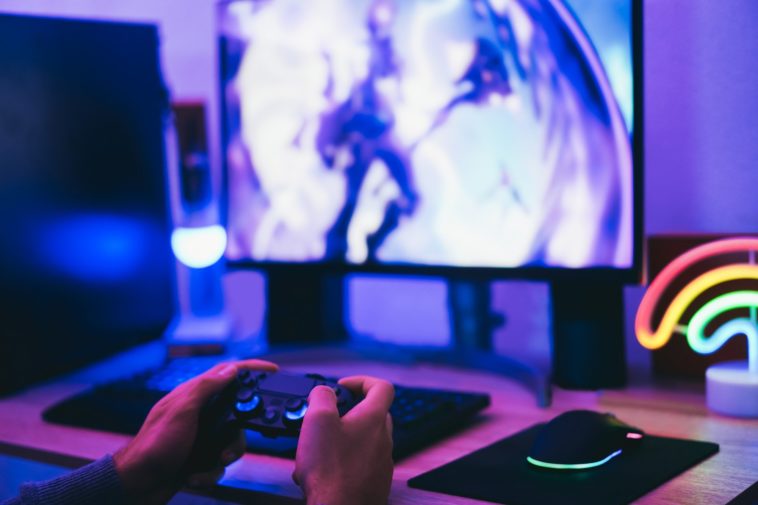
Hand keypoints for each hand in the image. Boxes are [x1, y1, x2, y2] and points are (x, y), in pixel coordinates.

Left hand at [113, 359, 277, 503]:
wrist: (136, 486)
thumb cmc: (153, 446)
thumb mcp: (182, 411)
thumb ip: (206, 387)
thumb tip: (231, 369)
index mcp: (194, 396)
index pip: (227, 373)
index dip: (250, 368)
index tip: (272, 369)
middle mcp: (199, 413)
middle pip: (237, 413)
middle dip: (239, 433)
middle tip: (231, 446)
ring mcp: (200, 435)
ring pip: (232, 441)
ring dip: (225, 457)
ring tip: (211, 464)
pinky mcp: (199, 456)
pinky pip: (219, 462)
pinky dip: (210, 472)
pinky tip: (194, 475)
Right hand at [293, 376, 394, 504]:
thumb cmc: (331, 472)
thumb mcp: (317, 421)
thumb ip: (322, 396)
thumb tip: (324, 391)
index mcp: (374, 419)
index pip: (382, 387)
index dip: (361, 380)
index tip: (343, 387)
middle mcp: (383, 440)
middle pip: (372, 413)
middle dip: (349, 411)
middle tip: (328, 417)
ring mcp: (381, 463)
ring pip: (364, 440)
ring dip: (343, 438)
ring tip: (318, 449)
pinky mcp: (375, 482)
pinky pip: (360, 463)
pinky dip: (343, 461)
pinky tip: (323, 471)